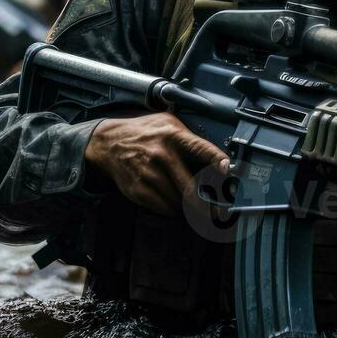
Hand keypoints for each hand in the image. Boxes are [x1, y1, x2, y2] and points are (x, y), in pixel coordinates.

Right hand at [84, 113, 229, 216]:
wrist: (109, 143)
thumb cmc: (145, 133)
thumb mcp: (168, 123)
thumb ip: (192, 139)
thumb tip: (219, 161)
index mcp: (173, 136)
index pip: (201, 149)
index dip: (217, 161)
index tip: (228, 171)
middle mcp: (161, 155)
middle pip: (190, 188)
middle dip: (208, 206)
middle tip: (219, 214)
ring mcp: (148, 174)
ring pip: (179, 202)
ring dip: (190, 210)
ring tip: (195, 209)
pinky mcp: (138, 189)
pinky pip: (164, 208)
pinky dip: (174, 211)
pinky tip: (176, 206)